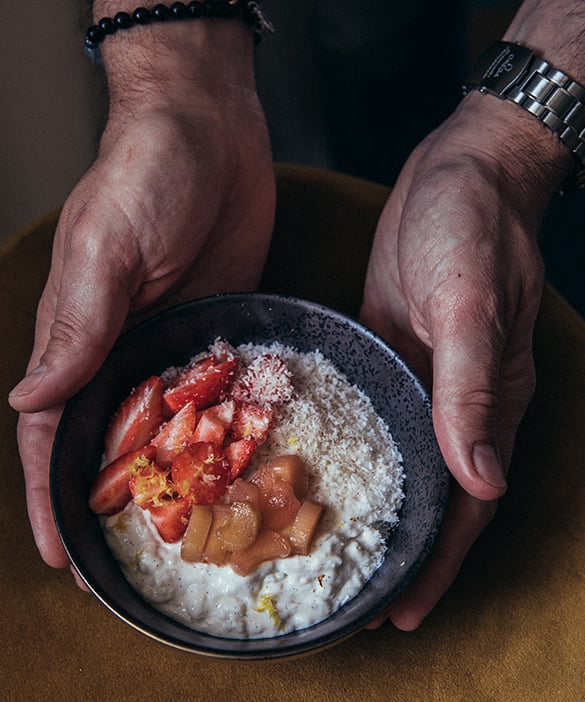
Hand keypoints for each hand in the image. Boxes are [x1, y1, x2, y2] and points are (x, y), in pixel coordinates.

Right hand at [9, 22, 274, 569]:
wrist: (208, 129)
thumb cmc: (145, 173)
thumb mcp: (106, 247)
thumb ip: (75, 325)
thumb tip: (28, 400)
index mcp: (79, 334)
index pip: (52, 433)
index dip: (52, 495)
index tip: (61, 555)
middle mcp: (122, 347)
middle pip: (109, 443)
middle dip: (114, 505)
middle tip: (128, 567)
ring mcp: (172, 342)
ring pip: (164, 428)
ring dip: (169, 480)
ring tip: (185, 535)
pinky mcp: (217, 328)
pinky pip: (215, 393)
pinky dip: (218, 433)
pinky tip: (233, 467)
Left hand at [360, 91, 570, 629]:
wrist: (455, 174)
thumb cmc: (471, 230)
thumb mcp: (469, 305)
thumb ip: (472, 391)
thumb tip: (482, 481)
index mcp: (488, 403)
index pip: (467, 505)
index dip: (438, 560)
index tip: (402, 608)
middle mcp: (456, 403)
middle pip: (431, 495)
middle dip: (401, 550)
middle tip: (355, 597)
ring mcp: (420, 379)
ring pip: (399, 462)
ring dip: (374, 509)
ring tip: (331, 549)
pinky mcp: (387, 352)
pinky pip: (371, 414)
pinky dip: (352, 452)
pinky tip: (320, 472)